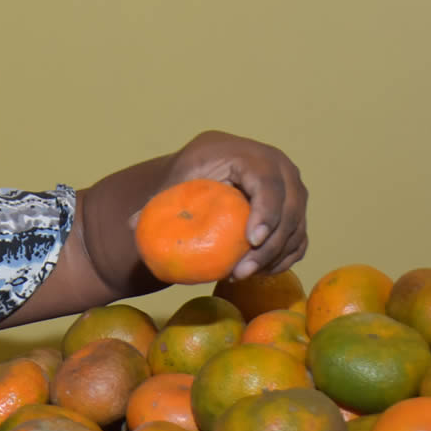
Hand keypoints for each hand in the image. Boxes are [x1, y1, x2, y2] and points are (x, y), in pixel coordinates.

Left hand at [151, 130, 307, 279]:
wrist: (211, 168)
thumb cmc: (189, 173)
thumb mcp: (174, 180)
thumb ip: (156, 201)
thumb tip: (131, 225)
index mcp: (250, 154)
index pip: (268, 181)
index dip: (267, 210)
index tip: (253, 240)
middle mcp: (279, 168)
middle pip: (291, 206)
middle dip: (272, 243)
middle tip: (243, 270)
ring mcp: (292, 190)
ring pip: (297, 226)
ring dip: (275, 256)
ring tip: (241, 275)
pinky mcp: (295, 212)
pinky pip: (299, 239)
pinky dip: (284, 258)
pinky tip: (257, 273)